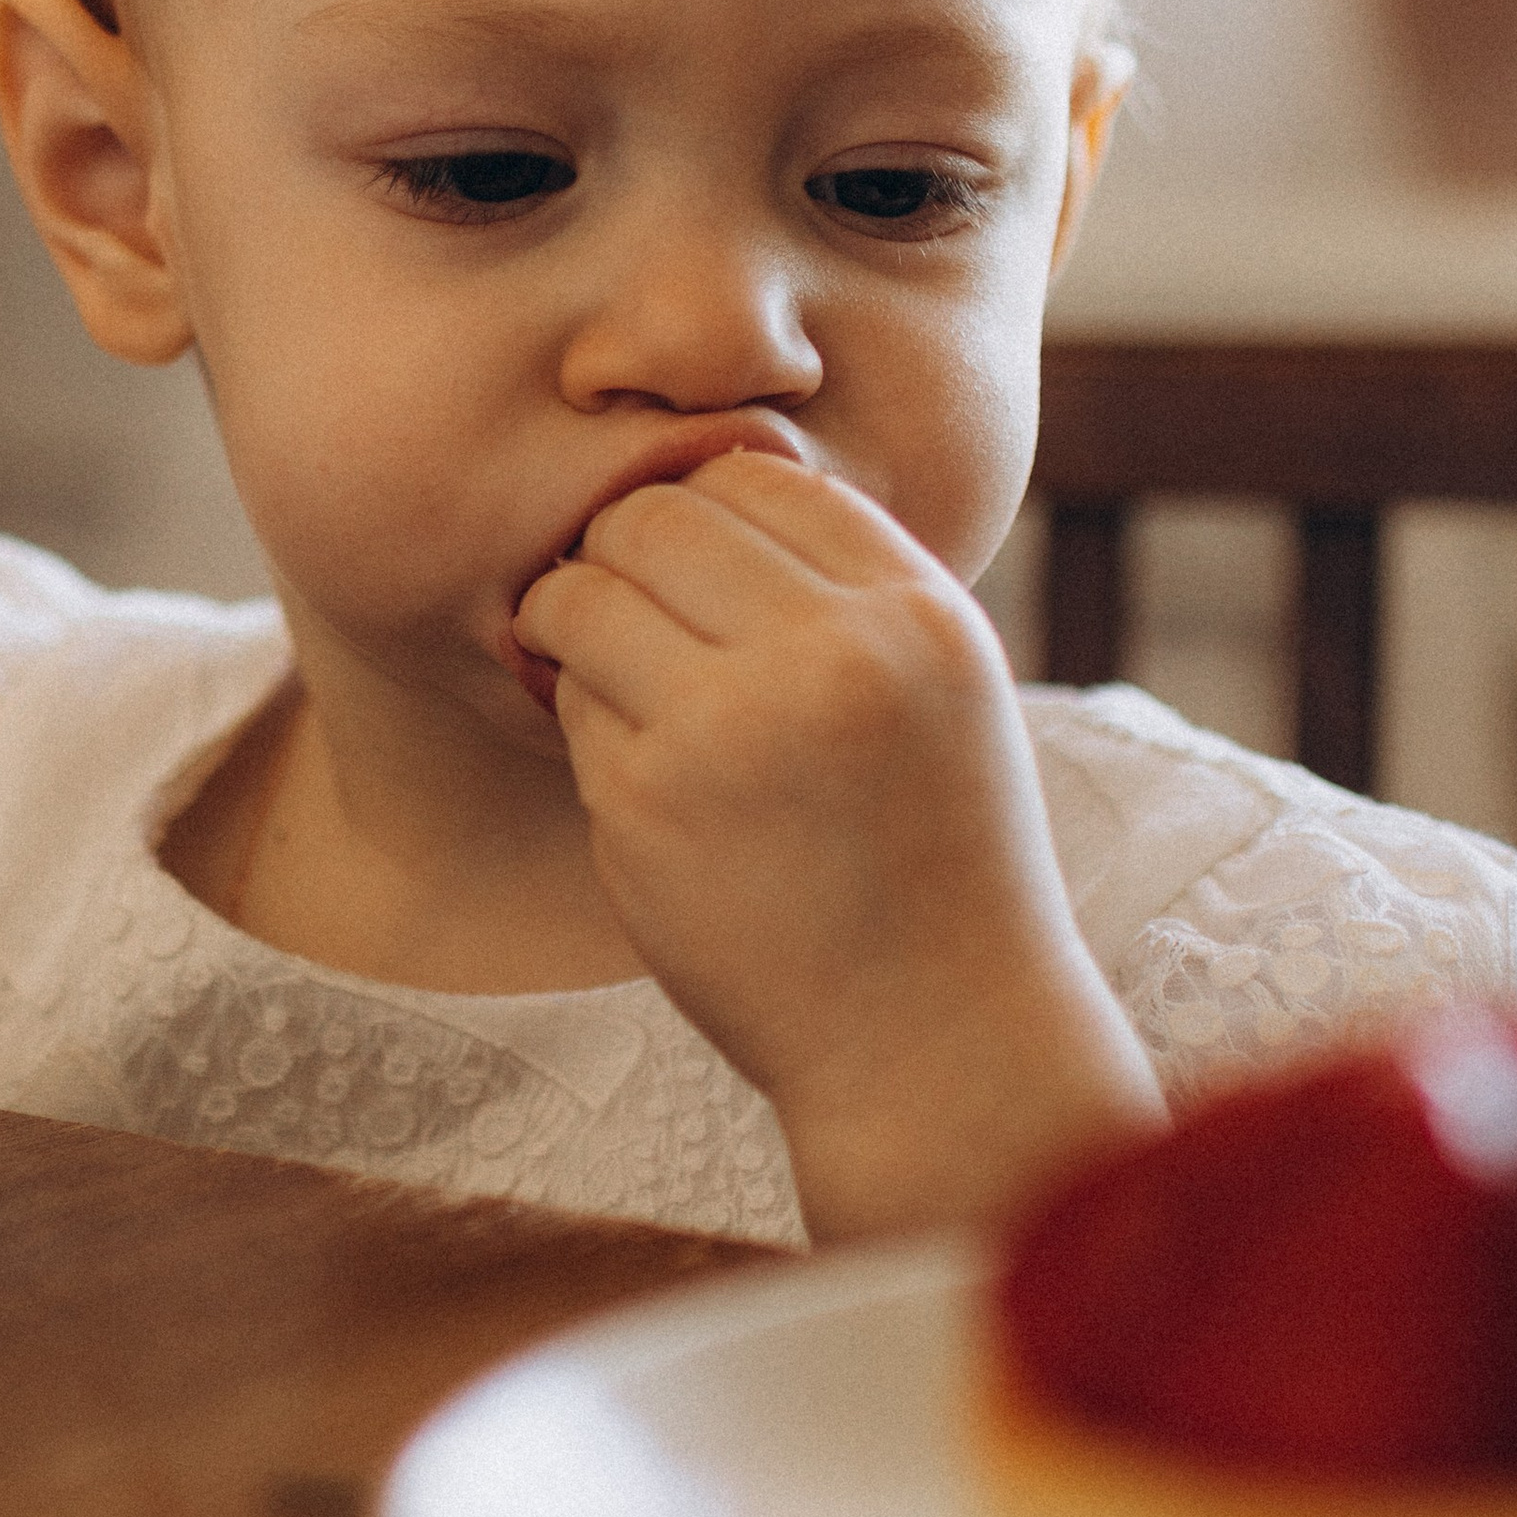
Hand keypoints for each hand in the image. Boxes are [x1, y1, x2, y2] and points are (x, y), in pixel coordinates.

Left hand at [513, 454, 1161, 1239]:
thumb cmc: (940, 855)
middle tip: (625, 599)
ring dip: (576, 617)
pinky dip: (582, 715)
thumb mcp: (947, 689)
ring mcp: (730, 730)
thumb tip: (714, 474)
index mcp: (917, 616)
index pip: (763, 478)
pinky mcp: (645, 807)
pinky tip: (636, 763)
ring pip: (587, 592)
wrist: (939, 1043)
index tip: (695, 556)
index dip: (708, 501)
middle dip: (622, 547)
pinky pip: (570, 701)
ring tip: (607, 666)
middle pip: (658, 515)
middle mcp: (830, 656)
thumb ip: (853, 586)